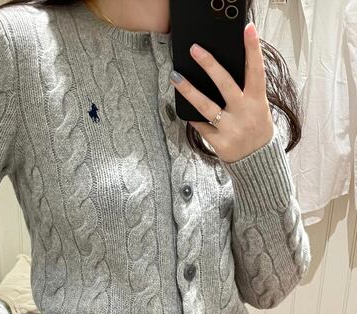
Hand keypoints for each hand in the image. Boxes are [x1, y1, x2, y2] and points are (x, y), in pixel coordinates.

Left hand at [169, 22, 273, 162]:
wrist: (258, 162)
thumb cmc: (256, 128)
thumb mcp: (259, 108)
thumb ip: (246, 92)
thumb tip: (222, 71)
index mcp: (258, 101)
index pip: (256, 70)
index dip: (253, 49)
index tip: (247, 29)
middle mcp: (244, 113)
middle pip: (225, 83)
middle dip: (209, 64)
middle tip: (194, 49)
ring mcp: (231, 128)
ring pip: (205, 106)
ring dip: (188, 90)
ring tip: (175, 77)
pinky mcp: (219, 143)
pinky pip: (201, 126)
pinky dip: (194, 118)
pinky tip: (186, 109)